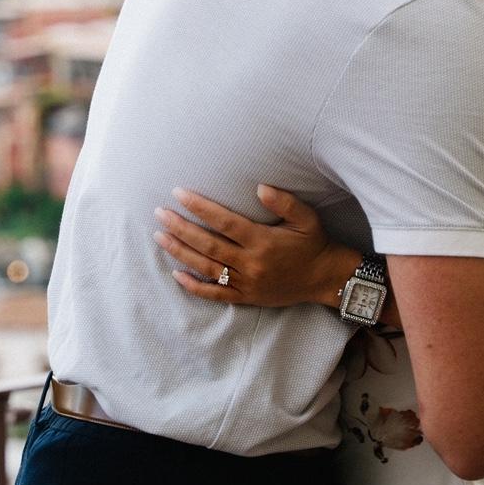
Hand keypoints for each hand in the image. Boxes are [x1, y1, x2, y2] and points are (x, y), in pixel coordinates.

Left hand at [152, 185, 352, 306]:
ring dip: (180, 252)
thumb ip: (284, 201)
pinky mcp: (246, 297)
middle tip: (159, 214)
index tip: (179, 194)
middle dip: (180, 228)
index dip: (199, 207)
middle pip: (208, 244)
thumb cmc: (314, 243)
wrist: (324, 278)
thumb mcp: (306, 218)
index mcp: (262, 240)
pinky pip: (215, 294)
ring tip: (160, 237)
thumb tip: (260, 187)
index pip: (224, 222)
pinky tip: (176, 274)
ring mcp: (246, 282)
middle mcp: (250, 263)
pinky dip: (194, 286)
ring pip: (206, 268)